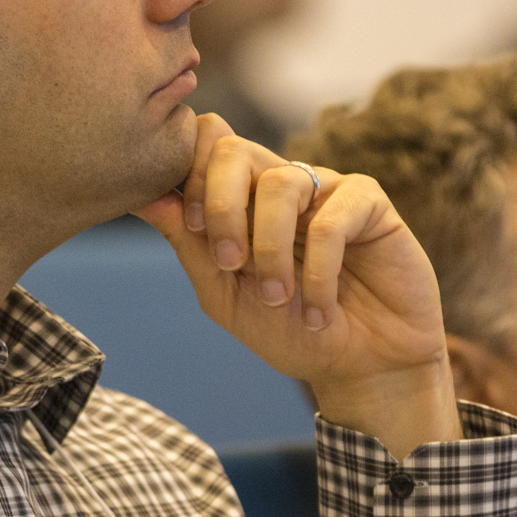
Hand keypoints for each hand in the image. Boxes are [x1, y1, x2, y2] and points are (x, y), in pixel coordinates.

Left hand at [135, 115, 460, 458]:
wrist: (361, 368)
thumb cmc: (292, 333)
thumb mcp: (226, 295)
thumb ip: (190, 245)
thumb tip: (146, 199)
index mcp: (242, 199)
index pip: (205, 147)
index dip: (189, 179)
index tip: (194, 230)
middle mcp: (282, 184)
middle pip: (233, 147)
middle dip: (220, 205)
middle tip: (229, 261)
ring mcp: (326, 189)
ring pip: (280, 182)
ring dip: (270, 251)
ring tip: (279, 298)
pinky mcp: (370, 203)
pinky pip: (331, 218)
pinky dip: (318, 272)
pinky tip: (320, 311)